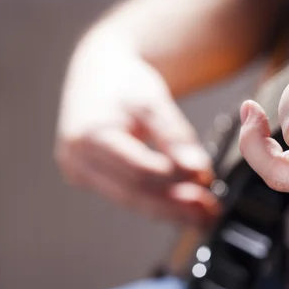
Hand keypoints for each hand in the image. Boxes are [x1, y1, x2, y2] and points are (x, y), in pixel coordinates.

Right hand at [56, 32, 219, 225]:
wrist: (98, 74)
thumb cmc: (123, 82)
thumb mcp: (152, 101)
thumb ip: (175, 136)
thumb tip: (199, 170)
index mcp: (88, 136)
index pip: (138, 169)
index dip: (175, 178)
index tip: (206, 180)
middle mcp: (77, 160)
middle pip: (133, 192)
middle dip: (175, 205)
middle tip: (211, 210)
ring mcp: (80, 173)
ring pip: (131, 200)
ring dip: (170, 210)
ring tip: (204, 215)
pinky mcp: (91, 180)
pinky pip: (127, 196)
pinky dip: (157, 202)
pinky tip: (184, 208)